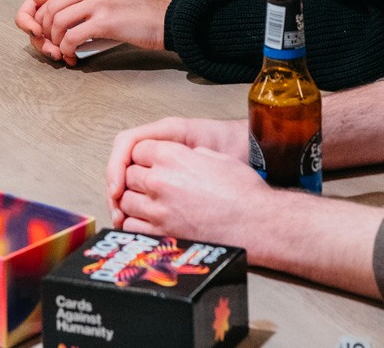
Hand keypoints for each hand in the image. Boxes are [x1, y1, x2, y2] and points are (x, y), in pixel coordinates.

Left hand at [28, 0, 168, 62]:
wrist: (163, 20)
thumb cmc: (136, 10)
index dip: (45, 15)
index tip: (47, 29)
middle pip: (52, 7)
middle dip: (46, 28)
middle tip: (50, 42)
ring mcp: (99, 2)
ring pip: (59, 21)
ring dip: (55, 40)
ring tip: (61, 49)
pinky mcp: (105, 22)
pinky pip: (72, 36)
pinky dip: (67, 48)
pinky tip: (71, 53)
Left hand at [115, 138, 270, 243]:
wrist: (257, 224)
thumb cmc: (243, 192)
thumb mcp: (215, 157)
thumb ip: (187, 154)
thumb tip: (179, 156)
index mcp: (172, 156)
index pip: (137, 149)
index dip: (144, 157)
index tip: (150, 163)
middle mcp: (160, 181)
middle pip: (128, 174)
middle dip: (137, 178)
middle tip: (150, 184)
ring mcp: (158, 210)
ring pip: (125, 201)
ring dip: (134, 201)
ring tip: (148, 203)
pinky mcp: (162, 234)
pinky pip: (131, 226)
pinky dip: (135, 223)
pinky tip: (147, 222)